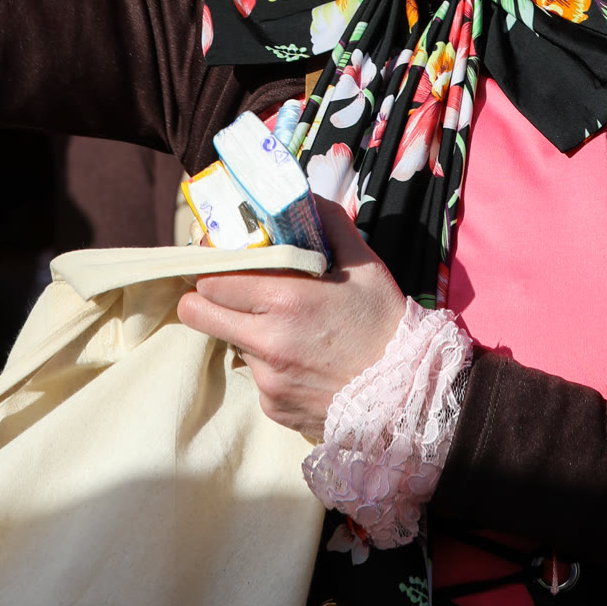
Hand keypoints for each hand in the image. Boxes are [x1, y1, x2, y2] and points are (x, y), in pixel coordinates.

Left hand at [177, 198, 406, 435]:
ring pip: (229, 344)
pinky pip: (256, 377)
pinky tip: (303, 361)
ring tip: (286, 329)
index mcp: (284, 300)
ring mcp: (267, 380)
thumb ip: (329, 224)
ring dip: (245, 332)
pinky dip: (270, 365)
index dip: (210, 267)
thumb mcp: (364, 265)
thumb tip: (305, 198)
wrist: (408, 394)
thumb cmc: (385, 325)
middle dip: (205, 298)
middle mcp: (266, 343)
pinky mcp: (272, 407)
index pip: (211, 279)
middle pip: (197, 313)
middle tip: (228, 290)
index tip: (219, 261)